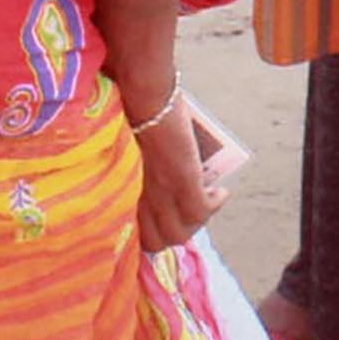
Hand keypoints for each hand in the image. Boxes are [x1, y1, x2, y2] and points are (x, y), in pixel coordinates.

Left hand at [131, 83, 220, 245]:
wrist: (142, 98)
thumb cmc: (127, 118)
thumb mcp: (121, 159)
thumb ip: (126, 177)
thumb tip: (141, 184)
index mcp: (118, 198)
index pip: (135, 236)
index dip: (153, 234)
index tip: (165, 221)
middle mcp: (137, 203)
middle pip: (158, 242)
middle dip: (176, 232)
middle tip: (187, 213)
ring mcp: (161, 195)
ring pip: (181, 233)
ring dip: (198, 222)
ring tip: (206, 202)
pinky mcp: (183, 182)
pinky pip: (203, 210)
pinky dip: (215, 204)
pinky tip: (220, 192)